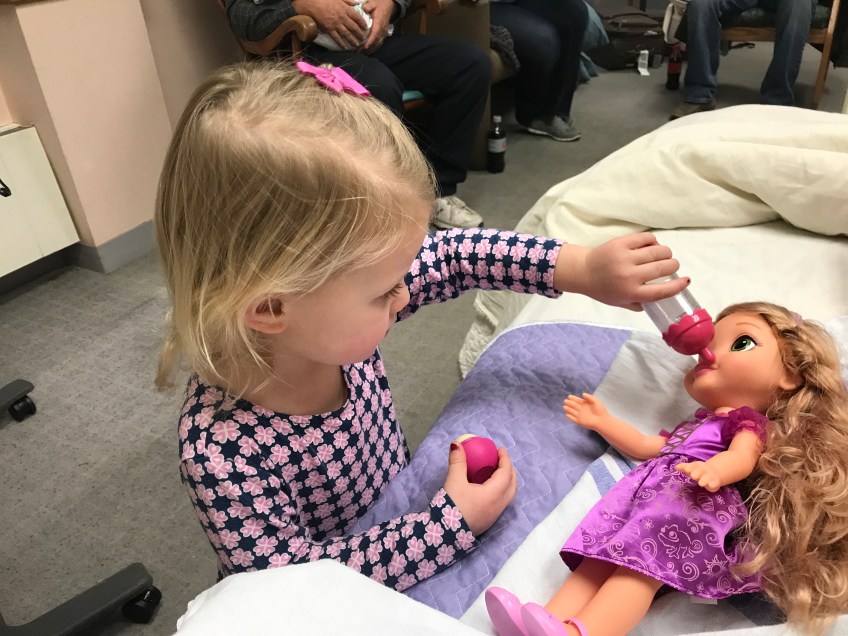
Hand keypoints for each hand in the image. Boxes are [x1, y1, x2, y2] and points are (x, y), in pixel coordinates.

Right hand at [293, 0, 368, 48]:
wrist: (312, 3)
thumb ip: (348, 0)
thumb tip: (356, 3)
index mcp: (345, 9)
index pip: (357, 17)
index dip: (362, 23)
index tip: (366, 27)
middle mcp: (342, 17)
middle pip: (353, 27)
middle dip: (359, 33)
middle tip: (363, 38)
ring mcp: (335, 24)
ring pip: (346, 34)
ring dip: (352, 40)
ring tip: (357, 44)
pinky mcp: (329, 29)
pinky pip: (336, 38)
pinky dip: (341, 43)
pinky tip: (345, 47)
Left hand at [361, 0, 393, 52]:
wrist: (388, 6)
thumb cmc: (379, 5)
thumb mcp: (373, 3)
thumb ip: (369, 6)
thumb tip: (364, 8)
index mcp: (380, 22)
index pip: (376, 33)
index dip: (371, 41)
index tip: (365, 46)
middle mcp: (382, 29)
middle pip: (376, 42)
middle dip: (368, 48)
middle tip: (358, 52)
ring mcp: (383, 33)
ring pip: (377, 44)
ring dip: (370, 50)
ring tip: (361, 53)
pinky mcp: (383, 35)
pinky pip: (378, 44)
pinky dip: (373, 49)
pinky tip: (366, 52)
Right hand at [443, 443, 516, 535]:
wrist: (446, 535)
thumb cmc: (452, 506)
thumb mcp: (454, 481)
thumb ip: (457, 461)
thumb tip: (457, 444)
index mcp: (494, 494)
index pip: (506, 473)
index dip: (505, 459)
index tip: (499, 449)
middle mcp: (499, 505)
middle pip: (512, 484)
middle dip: (509, 470)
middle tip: (500, 460)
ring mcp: (495, 515)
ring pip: (509, 495)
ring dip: (507, 481)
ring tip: (496, 472)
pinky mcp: (489, 521)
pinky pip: (502, 501)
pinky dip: (501, 490)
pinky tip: (488, 488)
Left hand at [555, 232, 687, 310]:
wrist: (583, 272)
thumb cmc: (603, 289)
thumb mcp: (621, 302)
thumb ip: (640, 304)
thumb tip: (661, 299)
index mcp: (631, 292)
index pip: (661, 291)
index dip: (677, 286)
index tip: (686, 281)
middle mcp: (630, 275)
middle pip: (663, 267)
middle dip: (673, 265)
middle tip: (671, 266)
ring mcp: (625, 257)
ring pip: (658, 251)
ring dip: (666, 253)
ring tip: (663, 255)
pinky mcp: (621, 243)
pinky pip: (647, 238)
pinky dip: (653, 241)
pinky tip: (651, 246)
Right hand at [563, 393, 607, 430]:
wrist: (602, 420)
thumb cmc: (600, 410)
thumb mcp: (596, 401)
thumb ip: (589, 397)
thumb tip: (582, 394)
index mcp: (585, 404)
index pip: (577, 400)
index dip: (573, 398)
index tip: (569, 396)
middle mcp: (581, 409)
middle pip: (573, 405)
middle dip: (569, 403)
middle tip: (565, 401)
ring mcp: (580, 416)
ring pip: (572, 412)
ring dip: (568, 409)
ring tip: (564, 407)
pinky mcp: (579, 422)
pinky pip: (573, 419)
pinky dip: (569, 417)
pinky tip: (566, 414)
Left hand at [676, 461, 721, 491]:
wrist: (715, 472)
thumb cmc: (699, 470)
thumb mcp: (692, 467)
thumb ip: (684, 467)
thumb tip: (676, 467)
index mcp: (697, 466)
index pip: (693, 466)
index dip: (690, 468)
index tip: (686, 470)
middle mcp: (704, 470)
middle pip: (700, 471)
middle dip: (696, 473)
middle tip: (693, 476)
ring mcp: (710, 476)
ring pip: (707, 478)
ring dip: (704, 480)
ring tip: (701, 483)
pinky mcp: (715, 483)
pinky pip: (714, 484)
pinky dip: (712, 485)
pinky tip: (710, 485)